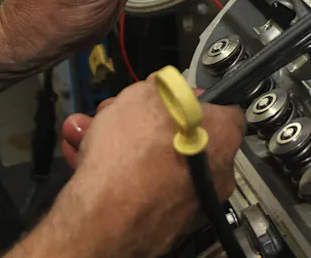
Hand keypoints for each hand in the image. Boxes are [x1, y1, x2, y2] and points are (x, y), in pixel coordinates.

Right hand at [55, 80, 244, 255]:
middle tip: (116, 114)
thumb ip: (161, 88)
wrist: (107, 218)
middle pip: (182, 135)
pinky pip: (145, 188)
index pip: (222, 108)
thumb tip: (163, 87)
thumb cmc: (133, 153)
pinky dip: (120, 174)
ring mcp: (194, 200)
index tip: (168, 98)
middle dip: (145, 122)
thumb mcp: (144, 95)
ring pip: (157, 161)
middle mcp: (218, 171)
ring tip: (87, 133)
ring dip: (123, 144)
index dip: (191, 98)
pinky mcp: (169, 222)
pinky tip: (86, 159)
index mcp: (224, 135)